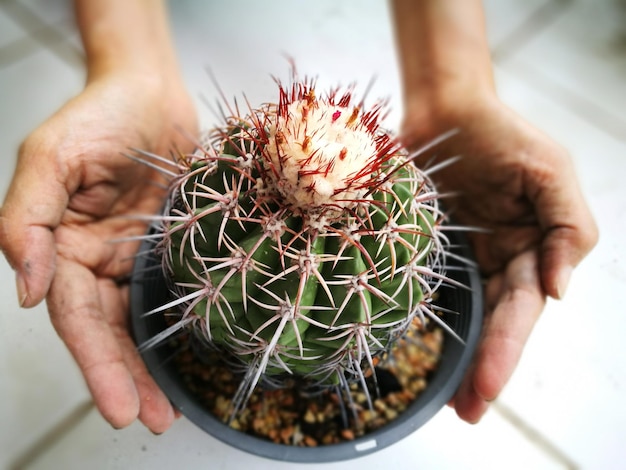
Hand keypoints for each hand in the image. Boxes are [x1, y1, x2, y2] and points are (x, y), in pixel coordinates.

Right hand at [0, 70, 197, 432]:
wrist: (152, 92)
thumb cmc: (97, 116)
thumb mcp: (49, 158)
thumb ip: (27, 220)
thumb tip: (27, 292)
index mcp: (64, 248)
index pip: (74, 318)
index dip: (96, 365)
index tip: (120, 409)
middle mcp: (99, 261)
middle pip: (108, 332)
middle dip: (126, 380)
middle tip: (152, 422)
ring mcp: (137, 257)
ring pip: (141, 323)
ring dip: (153, 368)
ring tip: (173, 412)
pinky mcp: (172, 248)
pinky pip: (174, 294)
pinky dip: (180, 329)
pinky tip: (196, 359)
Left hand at [402, 94, 597, 422]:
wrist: (444, 110)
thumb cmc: (500, 133)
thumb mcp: (549, 171)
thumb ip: (569, 228)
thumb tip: (559, 291)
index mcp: (533, 248)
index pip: (522, 309)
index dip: (506, 350)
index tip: (486, 389)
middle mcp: (501, 259)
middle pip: (495, 323)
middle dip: (485, 368)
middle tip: (468, 412)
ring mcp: (465, 257)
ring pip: (465, 315)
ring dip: (458, 358)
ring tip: (448, 403)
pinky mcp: (430, 248)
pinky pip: (430, 290)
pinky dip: (427, 322)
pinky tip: (415, 353)